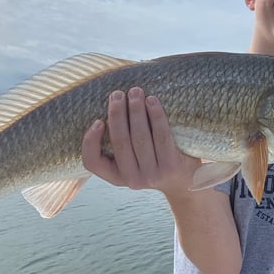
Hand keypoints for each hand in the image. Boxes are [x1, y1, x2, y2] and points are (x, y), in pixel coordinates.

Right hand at [81, 87, 200, 193]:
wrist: (184, 181)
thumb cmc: (152, 163)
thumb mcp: (131, 162)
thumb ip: (119, 144)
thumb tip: (109, 107)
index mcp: (116, 177)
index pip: (93, 162)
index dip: (90, 142)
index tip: (97, 121)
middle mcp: (132, 179)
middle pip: (120, 142)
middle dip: (117, 114)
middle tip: (117, 94)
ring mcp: (152, 175)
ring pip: (140, 138)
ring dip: (136, 111)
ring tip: (135, 91)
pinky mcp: (171, 166)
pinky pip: (161, 136)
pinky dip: (156, 116)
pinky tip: (152, 101)